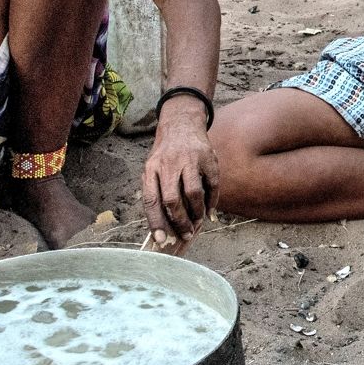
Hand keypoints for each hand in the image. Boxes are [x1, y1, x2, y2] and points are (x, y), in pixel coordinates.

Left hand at [140, 103, 217, 253]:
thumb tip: (162, 227)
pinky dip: (212, 201)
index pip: (151, 200)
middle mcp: (169, 163)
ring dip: (196, 212)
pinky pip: (212, 185)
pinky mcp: (208, 158)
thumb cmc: (166, 155)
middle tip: (186, 234)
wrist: (182, 125)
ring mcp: (190, 159)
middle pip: (172, 199)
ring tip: (197, 222)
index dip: (156, 222)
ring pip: (193, 193)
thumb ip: (156, 193)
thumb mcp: (153, 169)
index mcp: (151, 169)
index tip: (161, 239)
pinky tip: (209, 210)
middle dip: (179, 221)